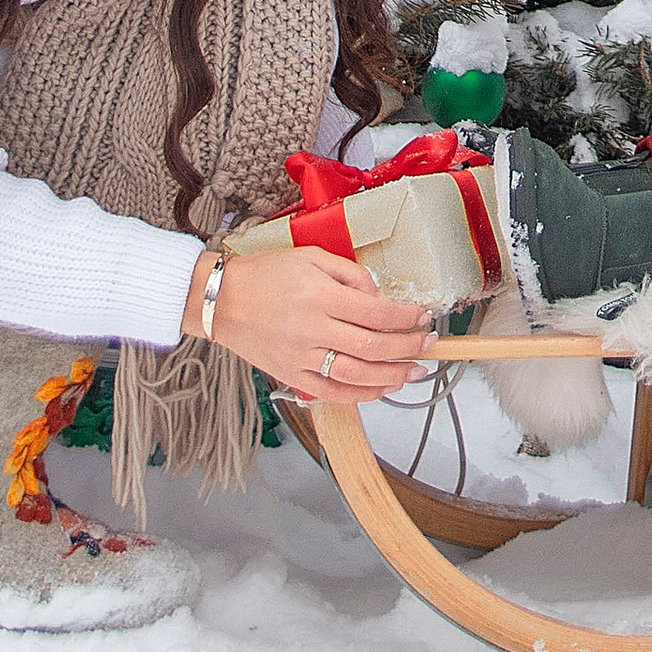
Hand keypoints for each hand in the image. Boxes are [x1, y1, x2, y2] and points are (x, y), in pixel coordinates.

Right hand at [187, 241, 433, 405]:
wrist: (222, 300)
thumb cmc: (266, 274)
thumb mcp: (311, 257)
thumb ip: (350, 274)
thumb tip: (380, 296)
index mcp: (320, 296)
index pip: (377, 313)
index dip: (406, 318)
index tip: (423, 317)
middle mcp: (313, 329)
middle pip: (373, 345)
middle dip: (408, 347)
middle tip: (429, 344)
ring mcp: (301, 357)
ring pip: (357, 375)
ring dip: (392, 375)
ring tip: (414, 371)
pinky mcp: (291, 375)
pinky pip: (332, 392)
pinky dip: (360, 395)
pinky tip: (380, 389)